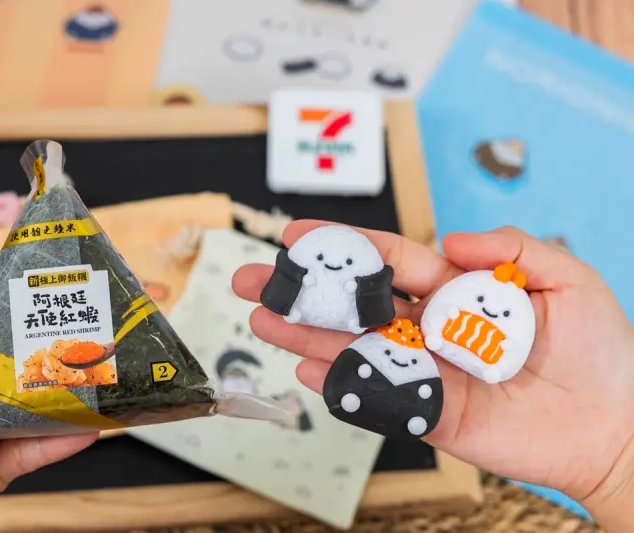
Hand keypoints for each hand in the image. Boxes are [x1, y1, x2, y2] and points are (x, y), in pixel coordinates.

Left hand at [0, 313, 96, 532]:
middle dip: (42, 358)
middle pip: (9, 375)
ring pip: (29, 412)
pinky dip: (60, 441)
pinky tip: (84, 428)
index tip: (36, 307)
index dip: (4, 326)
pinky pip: (33, 453)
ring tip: (93, 380)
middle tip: (79, 339)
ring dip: (61, 398)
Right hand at [233, 221, 633, 531]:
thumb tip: (452, 239)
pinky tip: (305, 368)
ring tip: (261, 320)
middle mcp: (428, 328)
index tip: (299, 235)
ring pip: (352, 348)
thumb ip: (512, 246)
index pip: (388, 261)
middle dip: (302, 291)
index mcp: (454, 291)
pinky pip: (374, 395)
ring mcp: (422, 370)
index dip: (343, 246)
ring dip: (303, 335)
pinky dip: (338, 384)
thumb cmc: (599, 350)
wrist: (615, 424)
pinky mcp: (426, 412)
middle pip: (353, 305)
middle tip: (254, 280)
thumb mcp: (565, 277)